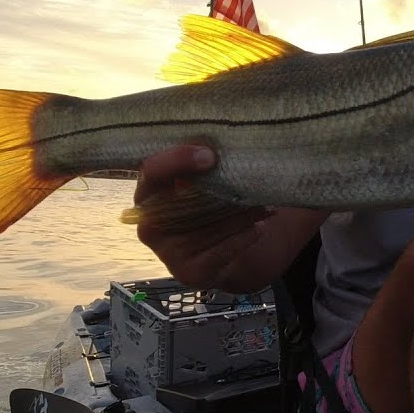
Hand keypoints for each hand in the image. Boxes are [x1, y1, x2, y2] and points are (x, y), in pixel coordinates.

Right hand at [134, 145, 265, 288]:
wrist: (216, 253)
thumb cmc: (206, 207)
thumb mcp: (199, 183)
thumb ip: (200, 165)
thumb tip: (222, 140)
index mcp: (148, 195)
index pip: (151, 172)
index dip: (178, 160)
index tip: (210, 155)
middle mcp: (150, 225)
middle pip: (186, 203)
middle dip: (222, 190)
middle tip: (253, 179)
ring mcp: (167, 252)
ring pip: (208, 229)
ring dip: (241, 215)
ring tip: (266, 204)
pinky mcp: (188, 272)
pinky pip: (220, 252)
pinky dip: (243, 237)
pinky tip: (259, 226)